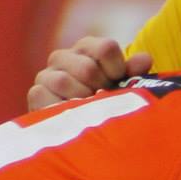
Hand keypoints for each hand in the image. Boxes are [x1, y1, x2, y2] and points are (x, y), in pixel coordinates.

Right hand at [26, 36, 152, 109]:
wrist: (78, 130)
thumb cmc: (105, 102)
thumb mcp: (123, 87)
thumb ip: (134, 73)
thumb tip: (145, 59)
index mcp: (87, 48)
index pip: (106, 48)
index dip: (118, 69)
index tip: (118, 83)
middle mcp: (63, 56)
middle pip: (87, 68)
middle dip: (99, 89)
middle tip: (102, 100)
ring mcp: (46, 74)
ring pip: (64, 81)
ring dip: (80, 101)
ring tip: (87, 109)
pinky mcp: (35, 93)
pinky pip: (46, 97)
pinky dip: (62, 108)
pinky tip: (72, 115)